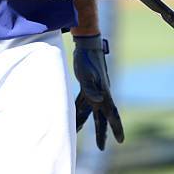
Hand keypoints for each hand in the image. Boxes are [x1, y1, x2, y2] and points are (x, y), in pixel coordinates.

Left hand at [73, 34, 123, 149]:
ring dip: (84, 121)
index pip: (112, 114)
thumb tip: (98, 101)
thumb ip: (91, 89)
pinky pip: (82, 101)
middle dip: (101, 132)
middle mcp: (100, 94)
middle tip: (101, 147)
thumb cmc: (87, 59)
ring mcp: (93, 90)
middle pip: (101, 117)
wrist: (86, 46)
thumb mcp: (87, 74)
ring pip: (89, 110)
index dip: (116, 127)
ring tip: (76, 131)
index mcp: (104, 93)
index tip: (120, 140)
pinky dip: (78, 109)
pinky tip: (73, 115)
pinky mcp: (85, 86)